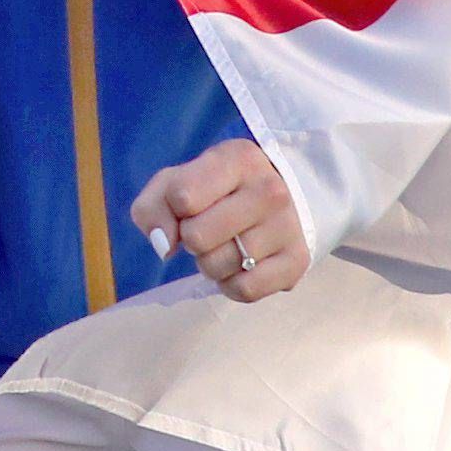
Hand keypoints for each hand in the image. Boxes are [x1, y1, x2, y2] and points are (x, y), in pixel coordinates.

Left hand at [126, 139, 310, 303]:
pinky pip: (244, 290)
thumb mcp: (177, 182)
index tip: (187, 206)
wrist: (281, 201)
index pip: (182, 197)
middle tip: (205, 229)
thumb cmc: (216, 189)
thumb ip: (153, 207)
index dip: (173, 209)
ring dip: (209, 263)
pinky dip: (230, 285)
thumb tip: (163, 245)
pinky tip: (238, 266)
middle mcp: (270, 190)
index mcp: (238, 159)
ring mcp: (288, 226)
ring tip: (223, 245)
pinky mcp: (297, 261)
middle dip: (190, 239)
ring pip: (218, 266)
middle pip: (197, 237)